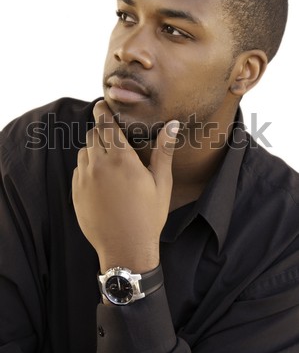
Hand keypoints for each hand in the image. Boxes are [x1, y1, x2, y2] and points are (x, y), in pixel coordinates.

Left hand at [72, 100, 178, 272]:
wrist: (125, 249)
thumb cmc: (148, 216)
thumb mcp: (161, 183)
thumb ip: (164, 151)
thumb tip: (172, 125)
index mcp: (121, 159)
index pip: (106, 124)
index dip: (103, 111)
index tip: (102, 103)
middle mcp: (98, 165)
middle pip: (94, 134)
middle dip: (102, 130)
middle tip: (113, 135)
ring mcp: (84, 179)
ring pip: (84, 151)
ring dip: (94, 148)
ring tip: (109, 159)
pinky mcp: (76, 192)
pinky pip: (79, 169)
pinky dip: (88, 166)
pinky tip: (101, 179)